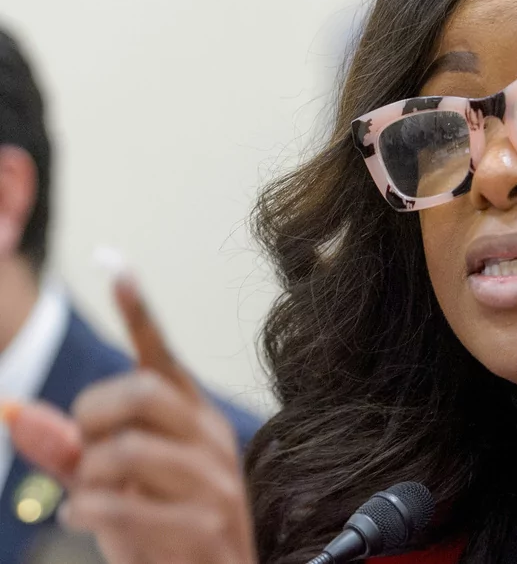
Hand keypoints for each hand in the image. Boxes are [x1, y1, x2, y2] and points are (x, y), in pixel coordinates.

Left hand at [3, 276, 257, 563]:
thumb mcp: (111, 489)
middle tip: (84, 448)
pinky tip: (86, 520)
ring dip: (89, 476)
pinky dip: (88, 513)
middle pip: (140, 393)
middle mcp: (212, 440)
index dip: (138, 310)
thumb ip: (69, 452)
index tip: (113, 263)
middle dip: (91, 417)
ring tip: (89, 497)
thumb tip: (18, 413)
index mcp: (194, 420)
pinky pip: (125, 507)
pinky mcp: (207, 527)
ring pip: (126, 451)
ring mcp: (216, 483)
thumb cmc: (164, 534)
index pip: (163, 356)